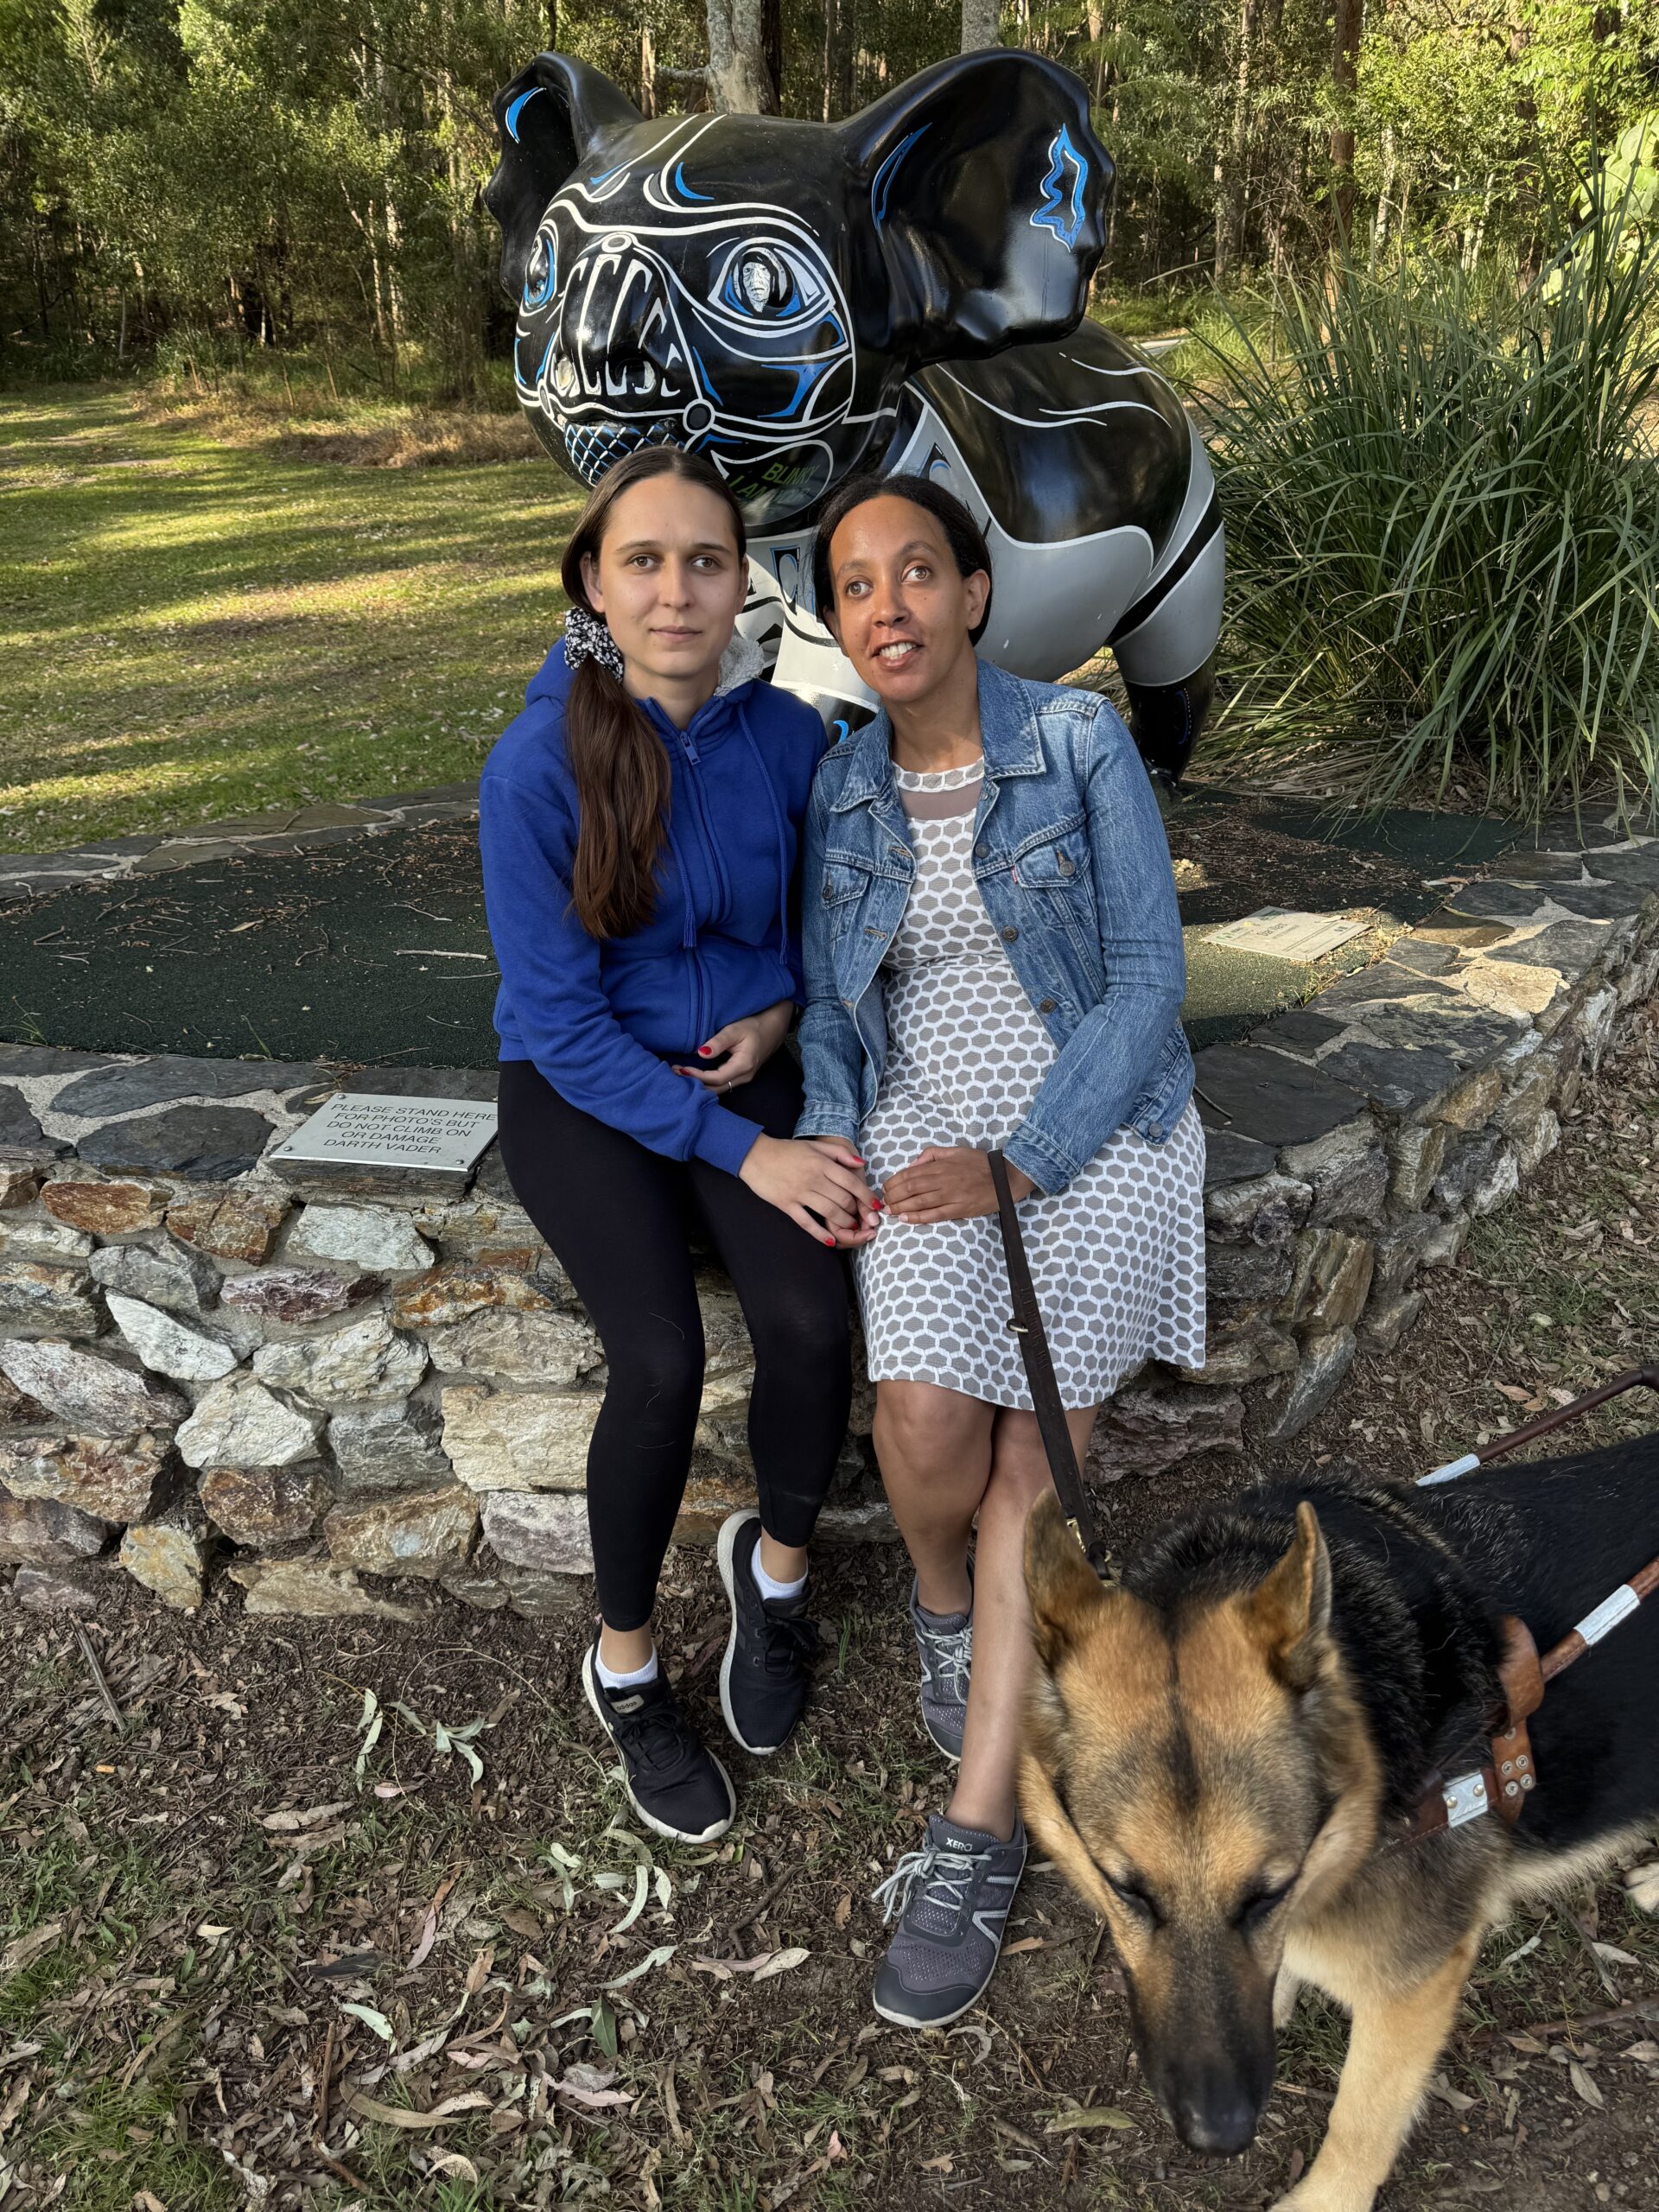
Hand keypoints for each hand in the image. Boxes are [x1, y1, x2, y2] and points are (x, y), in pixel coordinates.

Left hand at [672, 1000, 792, 1093]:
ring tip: (681, 1075)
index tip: (680, 1069)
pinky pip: (722, 1084)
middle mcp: (744, 1077)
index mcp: (743, 1066)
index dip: (697, 1076)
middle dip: (694, 1084)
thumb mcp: (735, 1030)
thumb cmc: (754, 1026)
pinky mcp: (741, 1076)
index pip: (715, 1078)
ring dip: (700, 1084)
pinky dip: (707, 1082)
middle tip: (674, 1074)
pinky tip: (695, 1075)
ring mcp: (744, 1078)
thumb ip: (717, 1043)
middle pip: (715, 1089)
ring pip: (719, 1089)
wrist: (773, 1027)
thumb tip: (700, 1053)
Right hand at [739, 1134, 881, 1246]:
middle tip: (865, 1219)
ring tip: (852, 1226)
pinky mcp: (786, 1205)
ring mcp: (799, 1193)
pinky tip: (831, 1241)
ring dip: (845, 1223)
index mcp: (821, 1163)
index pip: (851, 1182)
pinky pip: (806, 1223)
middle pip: (843, 1200)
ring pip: (829, 1213)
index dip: (866, 1196)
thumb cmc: (787, 1150)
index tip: (876, 1206)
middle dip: (858, 1212)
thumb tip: (861, 1164)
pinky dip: (820, 1234)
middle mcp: (813, 1179)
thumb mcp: (815, 1145)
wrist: (755, 1155)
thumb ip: (839, 1153)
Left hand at [882, 1146, 1035, 1223]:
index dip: (894, 1182)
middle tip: (883, 1202)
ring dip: (900, 1208)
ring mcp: (952, 1196)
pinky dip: (918, 1218)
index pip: (910, 1173)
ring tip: (888, 1211)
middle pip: (911, 1188)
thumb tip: (912, 1163)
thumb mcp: (956, 1150)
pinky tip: (905, 1219)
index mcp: (942, 1164)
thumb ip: (933, 1154)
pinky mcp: (960, 1209)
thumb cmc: (980, 1163)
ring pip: (920, 1202)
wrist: (1006, 1178)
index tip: (886, 1188)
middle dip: (893, 1196)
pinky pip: (935, 1215)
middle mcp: (944, 1179)